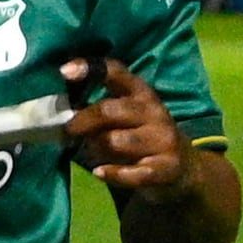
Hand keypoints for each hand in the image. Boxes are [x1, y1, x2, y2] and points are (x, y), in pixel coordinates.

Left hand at [59, 55, 194, 196]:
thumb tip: (59, 111)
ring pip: (116, 141)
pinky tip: (100, 172)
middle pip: (109, 111)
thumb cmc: (142, 137)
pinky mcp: (166, 167)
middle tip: (69, 130)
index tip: (64, 71)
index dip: (91, 69)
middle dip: (83, 120)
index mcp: (142, 94)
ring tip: (92, 152)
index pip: (117, 73)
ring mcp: (163, 140)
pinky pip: (133, 172)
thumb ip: (100, 110)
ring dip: (96, 148)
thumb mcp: (127, 116)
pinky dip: (113, 173)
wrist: (184, 168)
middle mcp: (155, 112)